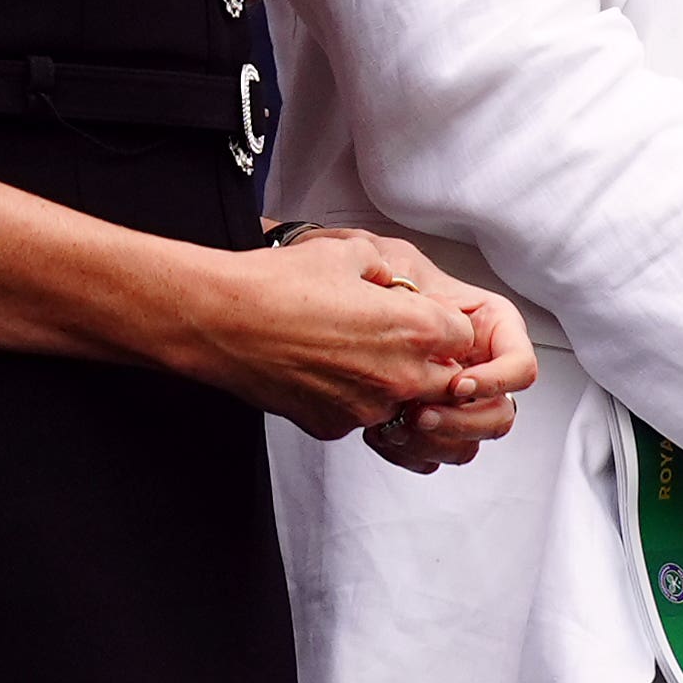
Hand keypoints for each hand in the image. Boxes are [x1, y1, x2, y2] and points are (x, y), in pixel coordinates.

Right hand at [185, 228, 538, 441]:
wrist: (218, 320)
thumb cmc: (279, 283)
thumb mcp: (350, 255)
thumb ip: (391, 272)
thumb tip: (400, 284)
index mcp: (416, 329)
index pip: (464, 339)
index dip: (444, 326)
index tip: (423, 319)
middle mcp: (400, 376)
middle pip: (446, 381)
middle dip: (431, 363)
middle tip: (396, 343)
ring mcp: (367, 408)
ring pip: (402, 402)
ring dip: (390, 384)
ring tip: (349, 355)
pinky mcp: (333, 427)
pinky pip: (359, 416)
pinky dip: (349, 398)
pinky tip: (320, 372)